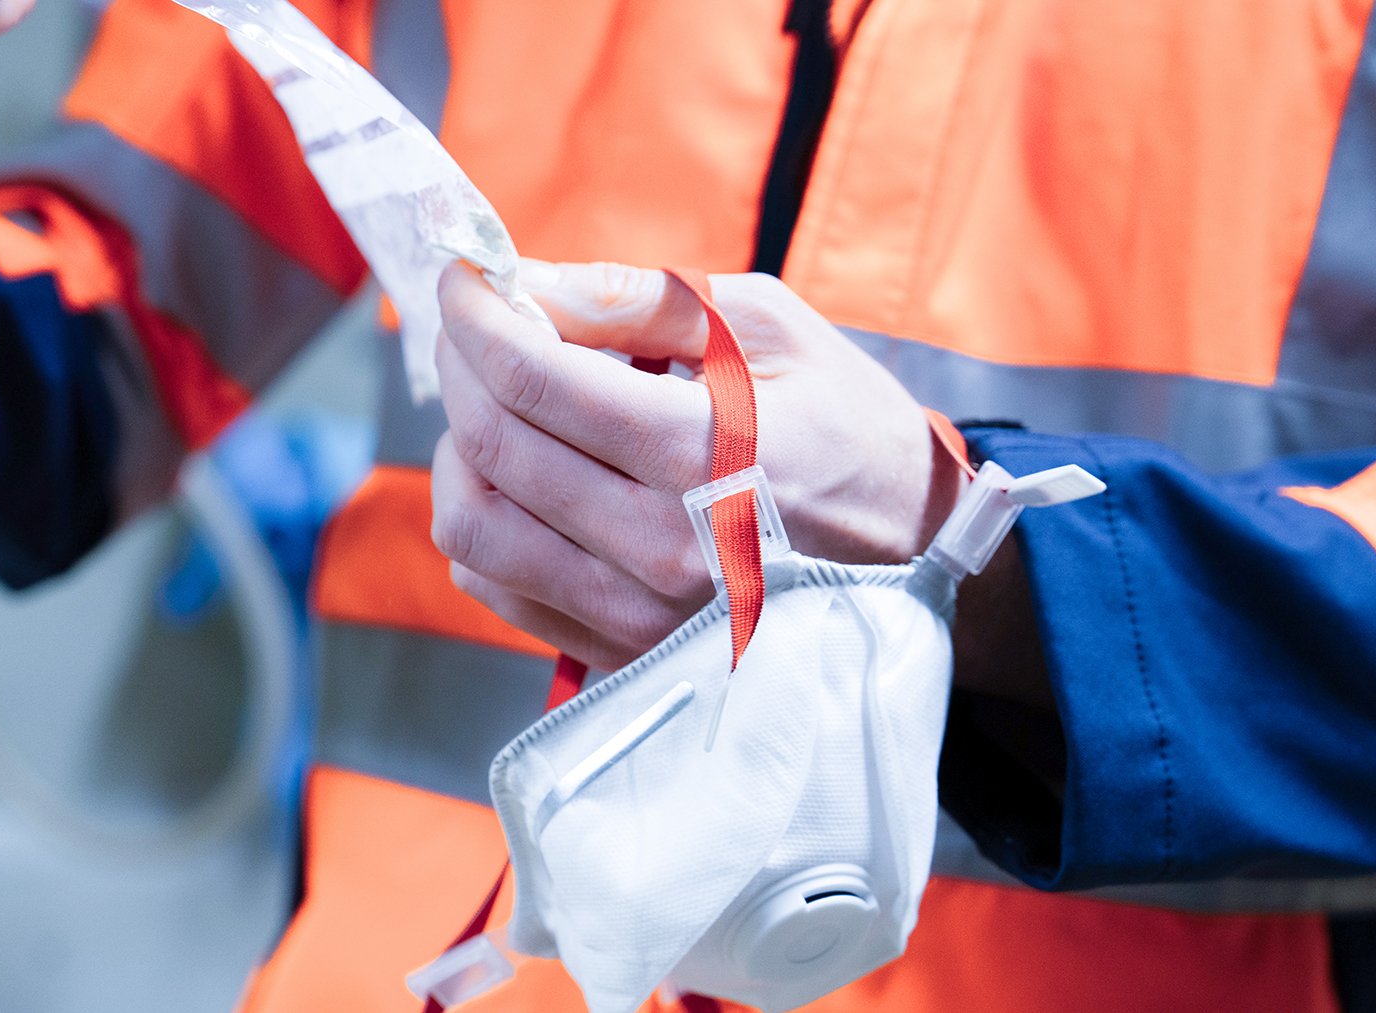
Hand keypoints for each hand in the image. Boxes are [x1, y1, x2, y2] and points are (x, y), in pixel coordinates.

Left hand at [430, 261, 964, 669]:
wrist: (916, 558)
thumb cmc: (850, 431)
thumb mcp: (771, 332)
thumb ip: (643, 300)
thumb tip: (526, 280)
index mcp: (704, 451)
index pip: (533, 376)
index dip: (474, 314)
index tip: (464, 277)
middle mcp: (661, 543)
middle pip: (493, 444)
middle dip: (460, 364)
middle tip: (475, 326)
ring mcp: (635, 611)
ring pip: (474, 525)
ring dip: (459, 447)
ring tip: (493, 404)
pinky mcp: (620, 650)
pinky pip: (496, 587)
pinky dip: (480, 521)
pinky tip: (519, 479)